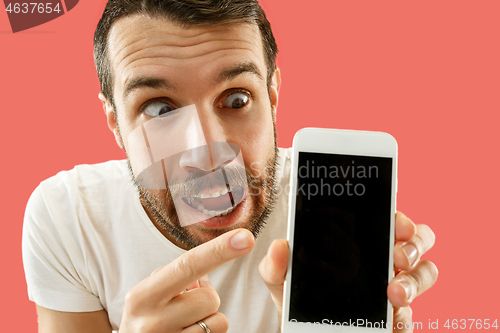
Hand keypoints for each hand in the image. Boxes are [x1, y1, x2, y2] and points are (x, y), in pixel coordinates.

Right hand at [120, 228, 254, 332]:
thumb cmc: (146, 319)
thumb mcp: (150, 295)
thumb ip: (178, 275)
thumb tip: (211, 266)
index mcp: (141, 297)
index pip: (187, 265)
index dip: (218, 250)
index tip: (245, 237)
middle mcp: (151, 322)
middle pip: (209, 297)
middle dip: (205, 298)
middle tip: (184, 307)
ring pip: (218, 320)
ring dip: (208, 319)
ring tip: (185, 324)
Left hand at [258, 211, 437, 331]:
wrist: (302, 327)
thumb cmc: (299, 294)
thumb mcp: (283, 278)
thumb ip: (276, 264)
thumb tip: (279, 247)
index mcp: (359, 242)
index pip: (388, 220)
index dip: (400, 219)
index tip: (397, 226)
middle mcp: (382, 260)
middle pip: (417, 241)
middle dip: (414, 245)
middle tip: (398, 258)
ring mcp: (392, 287)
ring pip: (425, 273)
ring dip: (415, 280)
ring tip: (394, 294)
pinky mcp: (395, 318)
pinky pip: (411, 314)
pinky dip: (405, 317)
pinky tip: (392, 321)